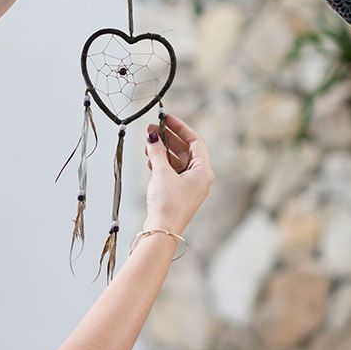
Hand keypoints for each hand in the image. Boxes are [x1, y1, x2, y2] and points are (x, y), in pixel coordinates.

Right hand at [141, 113, 214, 234]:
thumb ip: (157, 151)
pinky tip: (149, 158)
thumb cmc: (167, 203)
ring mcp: (188, 186)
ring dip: (162, 150)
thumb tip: (152, 136)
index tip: (166, 118)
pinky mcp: (177, 193)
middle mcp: (199, 178)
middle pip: (185, 150)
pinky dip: (161, 163)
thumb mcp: (162, 173)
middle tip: (151, 128)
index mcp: (203, 171)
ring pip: (176, 161)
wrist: (162, 231)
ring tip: (147, 142)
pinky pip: (171, 171)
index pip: (195, 141)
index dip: (180, 128)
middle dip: (168, 138)